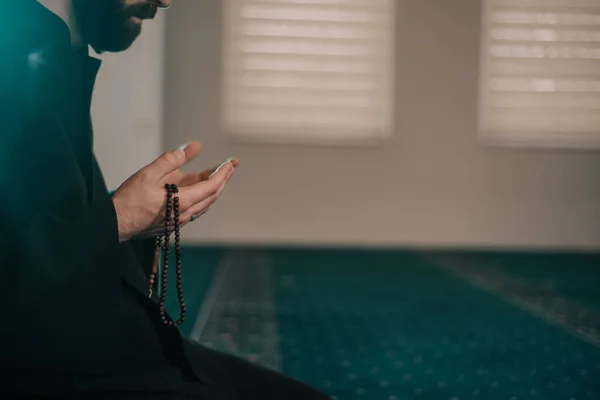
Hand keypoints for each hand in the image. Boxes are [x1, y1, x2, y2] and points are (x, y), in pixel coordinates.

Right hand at [111, 142, 237, 242]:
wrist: (115, 224)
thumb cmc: (129, 201)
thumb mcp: (149, 173)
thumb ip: (172, 160)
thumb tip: (192, 148)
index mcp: (182, 202)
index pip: (211, 187)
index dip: (222, 174)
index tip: (230, 163)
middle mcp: (185, 214)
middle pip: (212, 196)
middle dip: (223, 179)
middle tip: (231, 166)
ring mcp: (179, 220)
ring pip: (204, 203)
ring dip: (214, 188)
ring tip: (219, 173)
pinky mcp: (172, 223)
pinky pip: (195, 208)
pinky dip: (201, 195)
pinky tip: (199, 188)